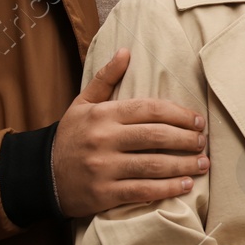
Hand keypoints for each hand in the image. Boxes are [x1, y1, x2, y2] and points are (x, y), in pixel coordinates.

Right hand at [52, 48, 208, 217]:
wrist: (40, 175)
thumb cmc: (70, 136)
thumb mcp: (83, 103)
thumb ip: (106, 78)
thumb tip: (126, 51)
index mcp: (103, 114)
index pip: (149, 109)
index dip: (179, 114)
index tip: (198, 120)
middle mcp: (104, 139)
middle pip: (156, 136)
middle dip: (186, 139)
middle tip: (203, 141)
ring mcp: (104, 168)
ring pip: (153, 165)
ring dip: (184, 165)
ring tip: (203, 163)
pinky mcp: (104, 193)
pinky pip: (142, 190)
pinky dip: (167, 188)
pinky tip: (185, 185)